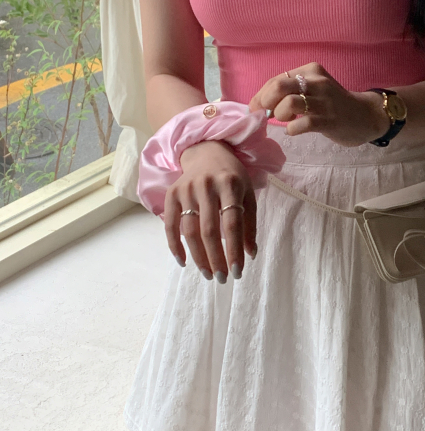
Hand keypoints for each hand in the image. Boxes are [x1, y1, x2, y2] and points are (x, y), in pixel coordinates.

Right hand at [164, 139, 256, 281]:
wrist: (207, 151)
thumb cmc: (232, 177)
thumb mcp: (247, 194)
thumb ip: (249, 223)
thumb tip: (249, 255)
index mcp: (230, 185)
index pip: (232, 223)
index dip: (234, 250)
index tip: (238, 272)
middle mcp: (207, 186)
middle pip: (210, 230)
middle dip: (216, 258)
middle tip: (222, 278)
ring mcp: (187, 189)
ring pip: (190, 231)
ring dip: (198, 257)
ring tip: (208, 274)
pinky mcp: (172, 193)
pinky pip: (170, 224)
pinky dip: (174, 245)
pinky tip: (183, 262)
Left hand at [248, 63, 389, 146]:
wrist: (365, 116)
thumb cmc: (333, 104)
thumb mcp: (313, 89)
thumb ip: (290, 91)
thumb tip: (260, 104)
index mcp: (311, 70)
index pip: (276, 79)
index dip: (260, 95)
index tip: (256, 108)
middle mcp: (317, 82)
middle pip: (279, 86)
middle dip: (265, 102)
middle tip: (266, 114)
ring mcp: (324, 101)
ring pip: (289, 103)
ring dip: (280, 114)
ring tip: (286, 120)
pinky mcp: (329, 120)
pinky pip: (302, 124)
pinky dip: (292, 129)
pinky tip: (295, 130)